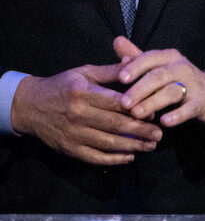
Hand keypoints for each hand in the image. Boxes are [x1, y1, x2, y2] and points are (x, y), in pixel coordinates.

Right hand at [10, 62, 161, 165]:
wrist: (29, 105)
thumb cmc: (63, 85)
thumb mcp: (85, 72)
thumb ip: (112, 70)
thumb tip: (136, 60)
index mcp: (83, 92)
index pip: (115, 103)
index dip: (137, 109)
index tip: (155, 114)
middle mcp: (77, 114)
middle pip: (114, 125)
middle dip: (140, 131)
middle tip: (160, 135)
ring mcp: (72, 134)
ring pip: (107, 143)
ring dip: (132, 147)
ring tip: (151, 146)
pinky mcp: (68, 148)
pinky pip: (94, 157)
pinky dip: (113, 159)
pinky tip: (129, 157)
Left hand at [113, 37, 204, 127]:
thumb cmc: (177, 79)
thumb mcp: (159, 66)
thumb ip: (138, 57)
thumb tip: (117, 41)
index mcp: (169, 57)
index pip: (150, 58)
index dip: (135, 67)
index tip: (120, 78)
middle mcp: (182, 67)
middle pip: (159, 76)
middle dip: (140, 89)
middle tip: (123, 102)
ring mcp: (193, 84)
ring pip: (171, 92)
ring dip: (153, 102)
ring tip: (137, 113)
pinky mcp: (201, 102)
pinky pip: (189, 108)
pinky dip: (177, 115)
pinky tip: (165, 122)